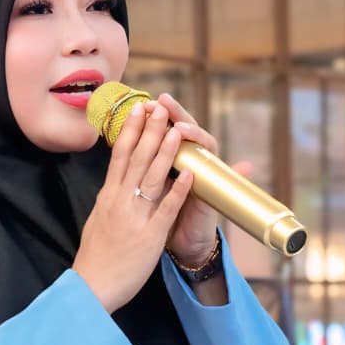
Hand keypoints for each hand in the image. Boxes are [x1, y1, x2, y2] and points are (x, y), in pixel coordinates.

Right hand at [73, 100, 193, 312]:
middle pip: (136, 159)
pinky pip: (166, 209)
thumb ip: (111, 198)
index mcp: (108, 196)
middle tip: (160, 107)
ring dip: (165, 152)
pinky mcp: (149, 236)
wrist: (92, 286)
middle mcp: (119, 201)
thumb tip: (116, 181)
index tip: (139, 109)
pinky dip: (178, 190)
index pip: (119, 155)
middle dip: (150, 131)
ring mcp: (134, 217)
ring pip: (151, 177)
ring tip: (177, 130)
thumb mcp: (99, 219)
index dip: (131, 130)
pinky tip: (188, 173)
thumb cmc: (96, 256)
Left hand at [147, 93, 220, 266]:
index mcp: (174, 158)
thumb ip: (142, 165)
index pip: (167, 128)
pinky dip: (222, 172)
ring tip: (180, 126)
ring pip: (202, 149)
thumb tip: (121, 142)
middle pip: (187, 131)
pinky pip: (216, 180)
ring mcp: (205, 176)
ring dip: (193, 136)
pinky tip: (212, 165)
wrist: (184, 243)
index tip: (143, 104)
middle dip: (176, 115)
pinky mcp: (212, 196)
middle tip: (163, 101)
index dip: (156, 116)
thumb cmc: (166, 212)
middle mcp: (192, 162)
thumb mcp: (151, 186)